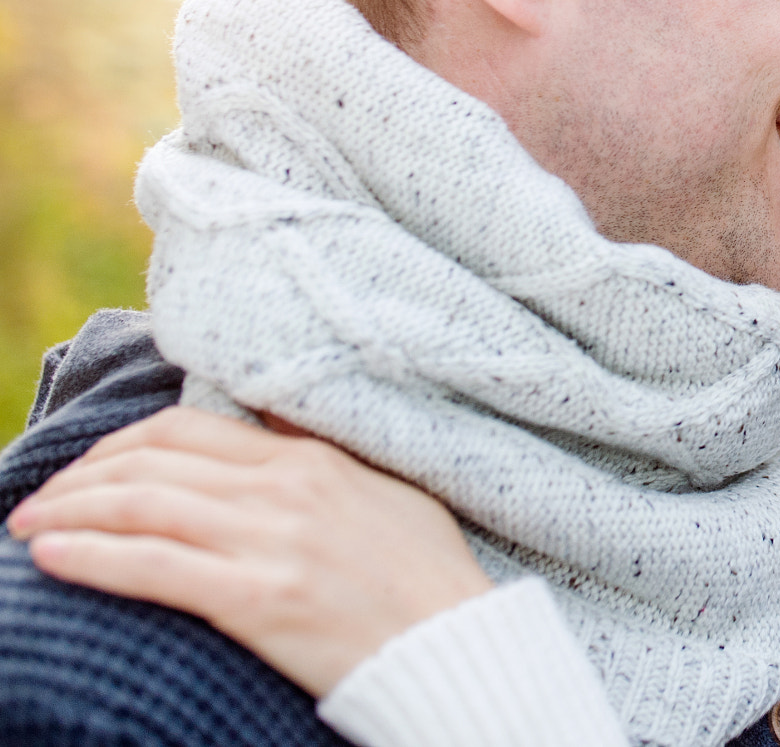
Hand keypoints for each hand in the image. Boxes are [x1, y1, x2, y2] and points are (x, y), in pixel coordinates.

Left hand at [6, 405, 493, 696]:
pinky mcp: (259, 598)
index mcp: (311, 460)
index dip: (121, 446)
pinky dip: (93, 558)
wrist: (455, 647)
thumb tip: (271, 414)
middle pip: (153, 464)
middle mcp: (286, 490)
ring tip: (29, 530)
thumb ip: (323, 455)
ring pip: (142, 507)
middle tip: (39, 504)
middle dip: (79, 480)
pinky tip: (54, 558)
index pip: (189, 430)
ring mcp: (272, 542)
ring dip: (70, 515)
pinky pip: (154, 567)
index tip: (87, 470)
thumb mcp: (386, 490)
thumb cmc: (426, 577)